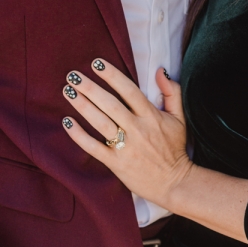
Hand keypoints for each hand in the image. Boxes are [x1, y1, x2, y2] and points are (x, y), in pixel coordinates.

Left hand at [62, 60, 191, 211]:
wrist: (173, 182)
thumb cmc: (175, 148)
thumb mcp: (180, 117)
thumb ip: (172, 91)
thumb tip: (160, 70)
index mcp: (151, 116)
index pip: (129, 90)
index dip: (112, 76)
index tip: (97, 63)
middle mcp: (137, 129)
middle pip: (110, 104)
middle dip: (91, 88)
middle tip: (73, 75)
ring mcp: (125, 147)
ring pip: (100, 122)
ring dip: (82, 106)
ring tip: (68, 91)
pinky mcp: (115, 163)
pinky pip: (94, 147)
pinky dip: (79, 135)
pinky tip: (67, 122)